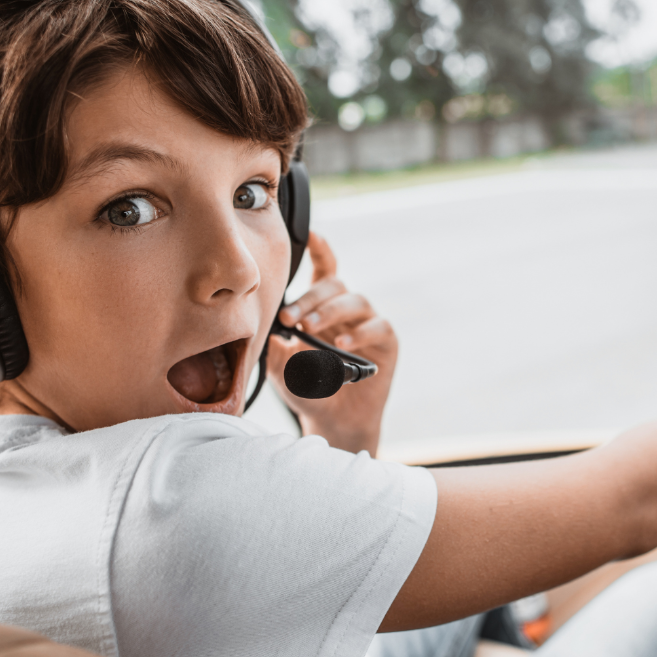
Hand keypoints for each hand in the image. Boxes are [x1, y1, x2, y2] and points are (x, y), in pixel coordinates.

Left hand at [267, 232, 396, 454]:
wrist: (333, 422)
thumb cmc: (307, 389)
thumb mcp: (282, 369)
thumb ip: (275, 348)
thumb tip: (270, 330)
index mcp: (322, 306)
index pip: (324, 270)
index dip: (320, 250)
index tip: (310, 234)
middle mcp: (347, 309)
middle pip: (334, 284)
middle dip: (310, 297)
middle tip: (289, 317)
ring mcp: (368, 323)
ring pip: (355, 300)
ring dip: (330, 311)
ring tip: (310, 328)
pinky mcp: (386, 342)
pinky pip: (378, 326)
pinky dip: (359, 332)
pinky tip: (342, 343)